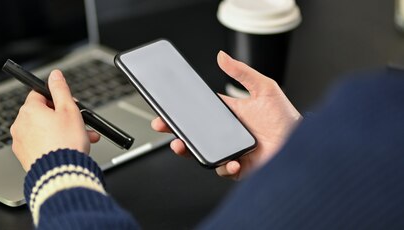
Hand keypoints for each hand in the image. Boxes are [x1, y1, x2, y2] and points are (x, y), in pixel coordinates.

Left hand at [10, 70, 100, 171]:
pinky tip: (69, 148)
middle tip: (79, 122)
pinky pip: (40, 144)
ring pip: (43, 130)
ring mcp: (20, 142)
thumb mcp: (69, 109)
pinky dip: (54, 144)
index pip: (39, 94)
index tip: (68, 105)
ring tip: (82, 138)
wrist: (61, 175)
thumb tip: (54, 75)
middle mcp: (20, 125)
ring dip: (62, 131)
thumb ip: (60, 89)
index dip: (56, 98)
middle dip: (63, 117)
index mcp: (29, 110)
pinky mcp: (24, 157)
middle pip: (42, 113)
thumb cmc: (66, 143)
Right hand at [151, 51, 301, 179]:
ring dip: (189, 151)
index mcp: (227, 116)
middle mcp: (225, 135)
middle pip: (193, 134)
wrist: (304, 143)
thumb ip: (242, 72)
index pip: (198, 113)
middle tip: (164, 127)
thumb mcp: (264, 88)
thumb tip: (222, 56)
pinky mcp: (238, 168)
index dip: (181, 113)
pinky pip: (224, 169)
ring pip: (202, 153)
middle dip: (175, 132)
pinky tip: (231, 161)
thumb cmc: (286, 118)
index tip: (167, 110)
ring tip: (182, 145)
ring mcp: (230, 152)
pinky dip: (224, 167)